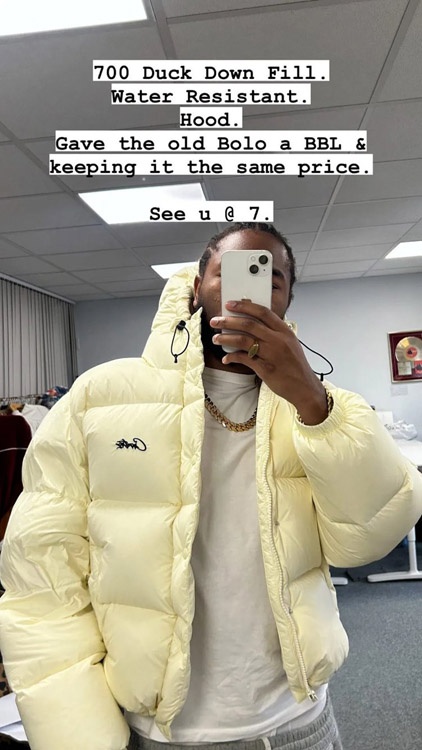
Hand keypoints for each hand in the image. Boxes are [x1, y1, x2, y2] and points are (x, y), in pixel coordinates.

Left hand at [210, 299, 327, 424]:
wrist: (305, 387)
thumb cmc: (295, 365)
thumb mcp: (290, 343)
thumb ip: (274, 332)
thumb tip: (250, 323)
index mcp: (285, 331)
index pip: (263, 312)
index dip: (244, 306)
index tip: (230, 304)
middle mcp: (278, 340)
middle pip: (249, 324)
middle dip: (228, 321)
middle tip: (215, 321)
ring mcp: (272, 355)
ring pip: (243, 340)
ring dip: (226, 338)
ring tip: (216, 338)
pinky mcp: (266, 369)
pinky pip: (244, 359)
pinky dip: (232, 357)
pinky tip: (226, 358)